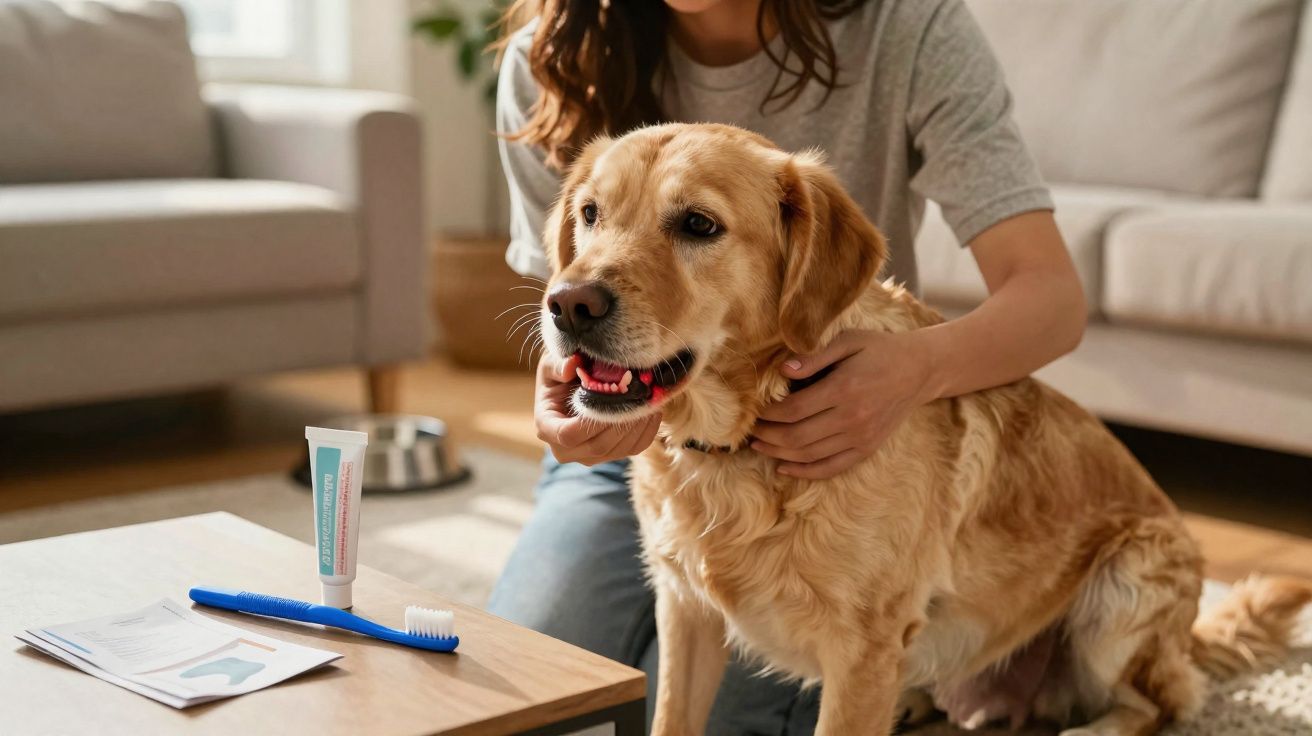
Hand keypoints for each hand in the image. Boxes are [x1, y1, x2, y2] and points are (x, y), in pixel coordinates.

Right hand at [534, 353, 661, 464]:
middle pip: (597, 446)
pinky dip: (647, 430)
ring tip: (647, 400)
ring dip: (637, 425)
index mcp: (547, 427)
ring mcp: (588, 457)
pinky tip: (652, 409)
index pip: (567, 435)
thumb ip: (558, 365)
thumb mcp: (551, 363)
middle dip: (620, 421)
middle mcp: (565, 450)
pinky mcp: (610, 456)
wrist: (572, 388)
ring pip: (619, 450)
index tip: (609, 396)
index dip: (591, 420)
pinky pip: (634, 449)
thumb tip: (572, 366)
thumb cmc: (560, 375)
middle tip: (637, 397)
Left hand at [751, 330, 937, 478]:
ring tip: (758, 446)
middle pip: (797, 436)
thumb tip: (783, 370)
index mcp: (844, 389)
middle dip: (767, 435)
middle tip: (750, 430)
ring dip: (778, 453)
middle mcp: (852, 418)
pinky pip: (831, 468)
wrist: (920, 371)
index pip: (794, 409)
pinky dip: (805, 472)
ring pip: (809, 455)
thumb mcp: (848, 341)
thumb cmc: (879, 350)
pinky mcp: (867, 449)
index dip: (768, 413)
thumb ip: (814, 356)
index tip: (753, 410)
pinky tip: (784, 467)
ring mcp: (861, 437)